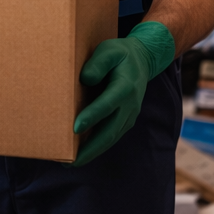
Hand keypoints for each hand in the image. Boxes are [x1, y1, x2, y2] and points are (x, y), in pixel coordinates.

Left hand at [72, 21, 175, 166]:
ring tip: (71, 163)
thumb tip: (85, 79)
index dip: (92, 116)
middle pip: (110, 131)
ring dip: (92, 152)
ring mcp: (129, 115)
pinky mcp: (125, 121)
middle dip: (90, 148)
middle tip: (70, 161)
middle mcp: (130, 106)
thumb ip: (98, 63)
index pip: (108, 104)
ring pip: (110, 138)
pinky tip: (81, 154)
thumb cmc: (120, 54)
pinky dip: (97, 147)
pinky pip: (111, 136)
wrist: (143, 60)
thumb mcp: (109, 50)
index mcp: (125, 87)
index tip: (75, 128)